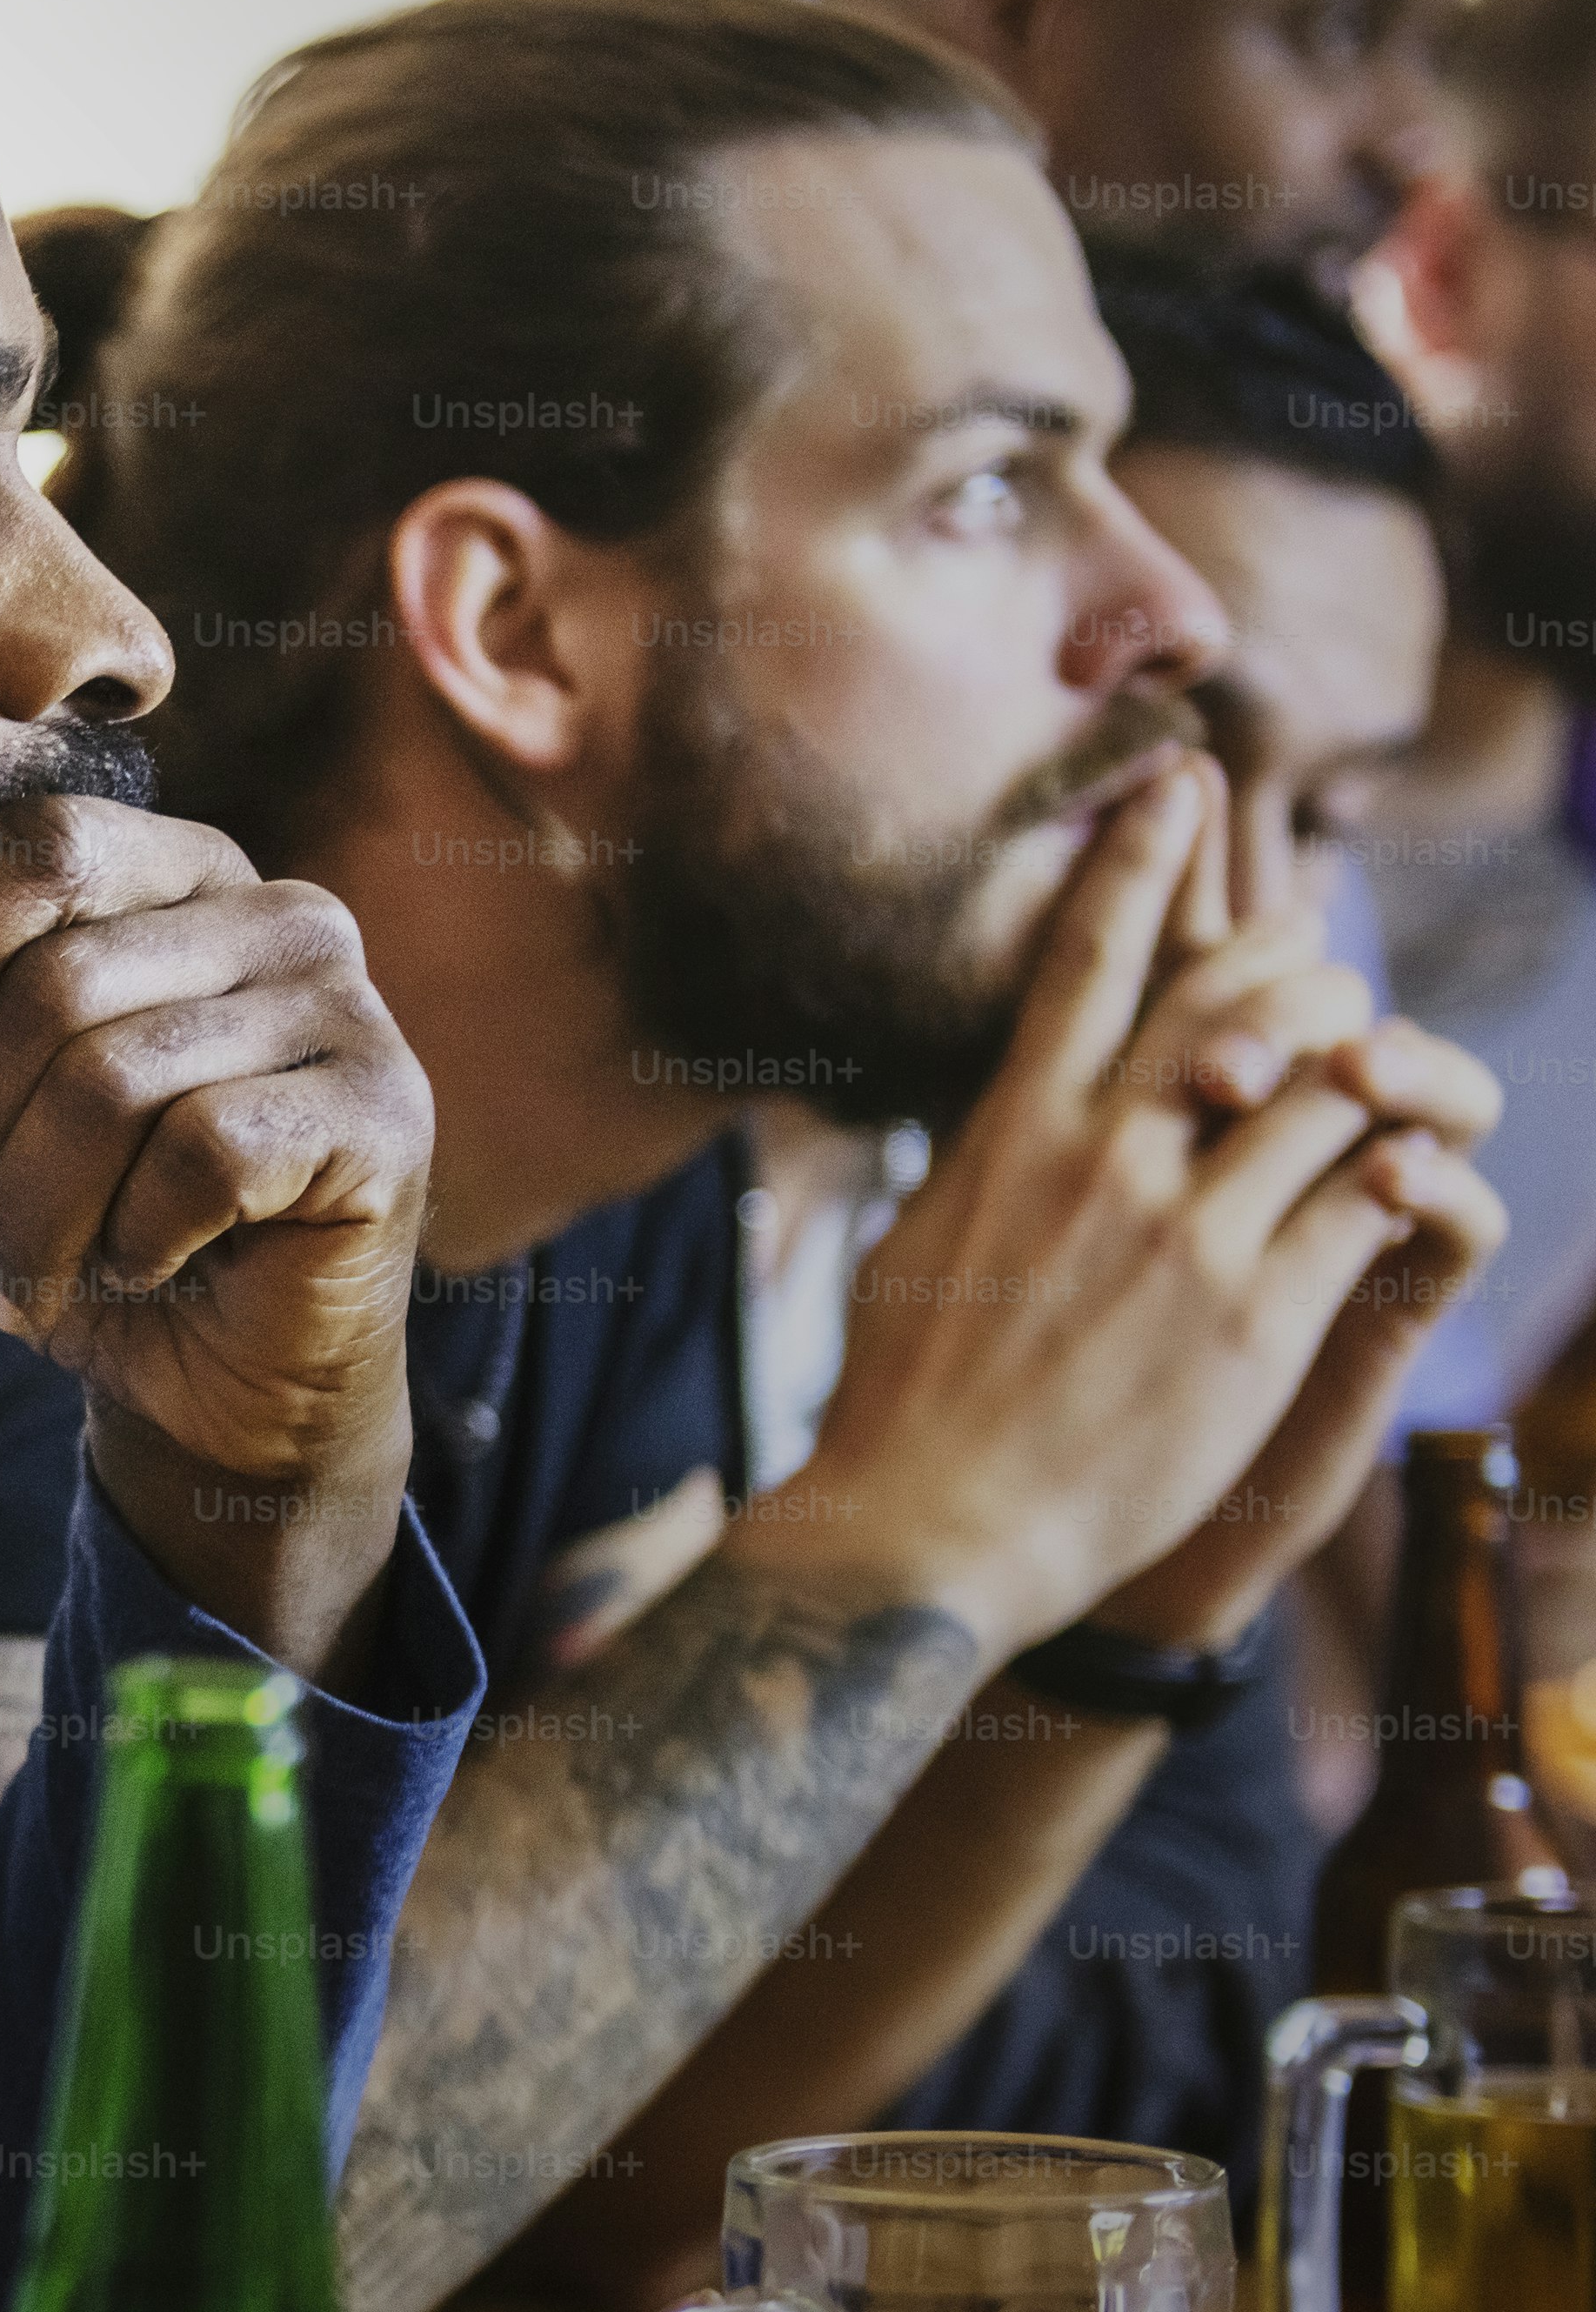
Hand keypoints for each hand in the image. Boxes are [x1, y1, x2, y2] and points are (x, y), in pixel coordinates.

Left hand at [0, 796, 432, 1675]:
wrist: (229, 1386)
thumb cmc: (107, 1226)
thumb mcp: (11, 1109)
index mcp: (188, 877)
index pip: (49, 846)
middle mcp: (285, 916)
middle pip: (61, 983)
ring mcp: (351, 1010)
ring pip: (115, 1083)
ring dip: (39, 1213)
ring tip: (35, 1275)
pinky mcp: (383, 1116)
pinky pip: (202, 1156)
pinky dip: (138, 1240)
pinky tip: (152, 1268)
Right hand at [742, 759, 1431, 1656]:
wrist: (927, 1532)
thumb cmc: (900, 1404)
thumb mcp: (911, 1245)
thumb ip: (969, 1167)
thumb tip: (981, 1122)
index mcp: (1013, 1133)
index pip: (1091, 955)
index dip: (1143, 853)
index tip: (1179, 779)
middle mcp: (1104, 1158)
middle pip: (1239, 996)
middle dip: (1299, 960)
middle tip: (1322, 952)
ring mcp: (1186, 1233)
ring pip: (1330, 1086)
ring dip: (1374, 1066)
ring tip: (1387, 1073)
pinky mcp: (1258, 1315)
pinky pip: (1368, 1204)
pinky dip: (1402, 1177)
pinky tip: (1411, 1179)